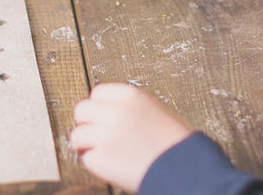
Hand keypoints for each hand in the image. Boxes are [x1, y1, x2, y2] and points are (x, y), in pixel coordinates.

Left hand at [69, 83, 193, 191]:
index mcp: (129, 95)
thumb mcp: (153, 110)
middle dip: (88, 123)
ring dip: (87, 144)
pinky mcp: (100, 159)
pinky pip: (86, 159)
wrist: (185, 170)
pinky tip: (112, 164)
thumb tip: (103, 112)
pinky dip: (96, 163)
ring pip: (77, 136)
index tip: (103, 116)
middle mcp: (114, 112)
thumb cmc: (174, 143)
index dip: (99, 107)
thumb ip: (126, 107)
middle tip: (99, 134)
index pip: (96, 93)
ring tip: (103, 151)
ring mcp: (105, 136)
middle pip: (81, 110)